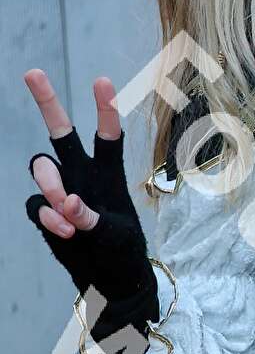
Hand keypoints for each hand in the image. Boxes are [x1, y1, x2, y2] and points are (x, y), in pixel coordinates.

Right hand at [23, 70, 157, 325]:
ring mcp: (62, 192)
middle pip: (60, 133)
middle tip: (33, 72)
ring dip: (50, 185)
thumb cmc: (123, 252)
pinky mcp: (46, 212)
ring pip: (42, 168)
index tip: (102, 81)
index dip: (104, 110)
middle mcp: (83, 176)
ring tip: (67, 210)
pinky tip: (65, 232)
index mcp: (110, 175)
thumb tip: (66, 202)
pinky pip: (36, 204)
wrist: (111, 281)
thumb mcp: (116, 235)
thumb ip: (91, 217)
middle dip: (47, 102)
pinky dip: (48, 216)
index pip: (107, 137)